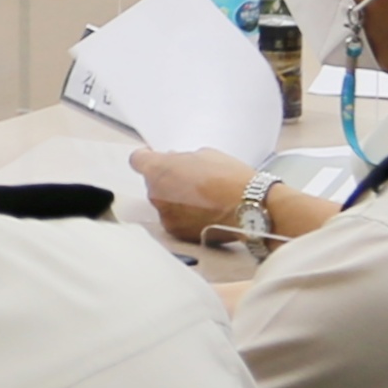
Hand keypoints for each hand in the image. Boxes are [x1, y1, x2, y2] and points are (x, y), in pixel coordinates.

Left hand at [135, 149, 252, 241]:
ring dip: (175, 199)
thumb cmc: (231, 179)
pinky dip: (184, 215)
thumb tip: (175, 163)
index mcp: (159, 169)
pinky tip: (203, 210)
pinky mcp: (176, 232)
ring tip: (201, 196)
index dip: (147, 157)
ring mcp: (165, 215)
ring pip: (163, 203)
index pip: (138, 160)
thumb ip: (181, 159)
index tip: (153, 157)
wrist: (249, 208)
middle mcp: (156, 194)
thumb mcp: (204, 154)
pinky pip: (174, 219)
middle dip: (166, 179)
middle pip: (152, 183)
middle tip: (188, 178)